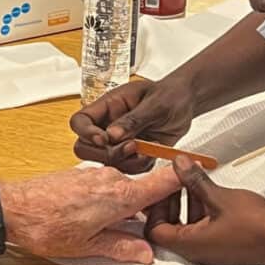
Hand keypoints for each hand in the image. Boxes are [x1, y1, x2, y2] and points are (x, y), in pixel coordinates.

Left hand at [0, 166, 181, 263]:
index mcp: (120, 195)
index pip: (163, 182)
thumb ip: (122, 246)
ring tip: (126, 230)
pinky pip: (108, 188)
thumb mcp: (89, 246)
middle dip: (154, 209)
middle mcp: (111, 180)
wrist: (12, 208)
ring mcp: (96, 176)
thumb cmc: (47, 227)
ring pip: (126, 190)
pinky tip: (102, 219)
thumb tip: (147, 251)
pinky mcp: (82, 177)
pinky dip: (113, 202)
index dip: (183, 178)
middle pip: (146, 191)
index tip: (200, 174)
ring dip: (130, 208)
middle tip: (156, 232)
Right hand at [70, 77, 195, 173]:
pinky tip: (152, 152)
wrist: (185, 105)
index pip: (80, 121)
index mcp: (107, 107)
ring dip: (127, 161)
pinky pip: (126, 169)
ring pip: (105, 162)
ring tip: (147, 148)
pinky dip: (139, 166)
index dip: (85, 133)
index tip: (103, 139)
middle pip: (84, 147)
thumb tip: (112, 134)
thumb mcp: (155, 103)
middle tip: (130, 147)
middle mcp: (107, 126)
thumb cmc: (169, 95)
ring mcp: (117, 143)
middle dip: (106, 153)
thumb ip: (134, 119)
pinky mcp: (130, 156)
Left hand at [145, 156, 264, 264]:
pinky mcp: (225, 242)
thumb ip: (194, 180)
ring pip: (188, 224)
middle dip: (171, 201)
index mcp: (189, 244)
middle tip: (177, 180)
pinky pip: (205, 225)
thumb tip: (177, 163)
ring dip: (188, 202)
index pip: (154, 231)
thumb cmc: (255, 226)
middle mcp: (197, 250)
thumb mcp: (219, 196)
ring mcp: (211, 247)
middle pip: (169, 227)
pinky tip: (212, 190)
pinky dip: (203, 208)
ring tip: (196, 181)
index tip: (162, 187)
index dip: (154, 208)